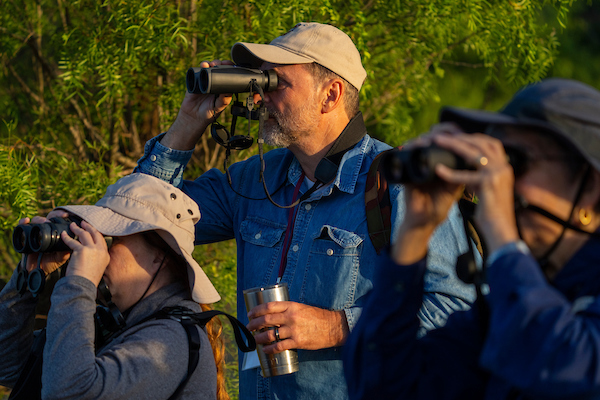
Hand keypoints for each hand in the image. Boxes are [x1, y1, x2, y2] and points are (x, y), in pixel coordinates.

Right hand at [18, 216, 69, 274]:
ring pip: (36, 220)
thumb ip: (66, 251)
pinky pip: (21, 227)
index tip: (67, 215)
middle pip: (49, 218)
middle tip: (61, 215)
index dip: (62, 216)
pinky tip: (26, 220)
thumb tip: (75, 244)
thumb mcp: (61, 257)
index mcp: (54, 235)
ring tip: (45, 221)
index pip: (58, 221)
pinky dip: (23, 222)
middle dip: (55, 214)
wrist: (37, 271)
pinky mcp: (24, 238)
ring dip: (40, 219)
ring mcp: (34, 234)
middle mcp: (44, 232)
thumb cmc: (49, 263)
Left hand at [61, 221, 109, 286]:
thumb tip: (88, 255)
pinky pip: (72, 241)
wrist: (83, 285)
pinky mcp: (82, 250)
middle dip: (89, 227)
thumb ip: (95, 259)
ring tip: (72, 225)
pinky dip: (66, 237)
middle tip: (83, 223)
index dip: (95, 233)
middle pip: (95, 234)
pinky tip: (63, 235)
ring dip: (77, 228)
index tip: (91, 230)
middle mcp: (101, 251)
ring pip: (84, 234)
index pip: (101, 240)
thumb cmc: (88, 280)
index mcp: (105, 256)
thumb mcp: (97, 268)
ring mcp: (92, 249)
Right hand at [161, 59, 233, 149]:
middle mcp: (214, 83)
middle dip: (219, 64)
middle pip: (218, 69)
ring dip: (210, 63)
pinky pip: (198, 72)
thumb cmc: (208, 113)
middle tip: (219, 64)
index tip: (230, 66)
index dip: (229, 69)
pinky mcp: (195, 81)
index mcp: (222, 88)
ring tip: (211, 64)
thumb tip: (230, 90)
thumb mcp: (219, 107)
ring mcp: (204, 81)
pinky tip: (203, 65)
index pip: (227, 75)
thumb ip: (224, 100)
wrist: (193, 118)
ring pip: (208, 68)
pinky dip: (201, 67)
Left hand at [246, 301, 348, 353]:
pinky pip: (279, 346)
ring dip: (259, 338)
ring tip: (255, 340)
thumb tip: (273, 315)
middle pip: (266, 320)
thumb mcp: (302, 308)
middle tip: (249, 328)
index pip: (269, 306)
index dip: (256, 310)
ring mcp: (294, 329)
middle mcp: (291, 316)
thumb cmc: (317, 317)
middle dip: (254, 324)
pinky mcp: (297, 341)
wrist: (333, 327)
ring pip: (270, 334)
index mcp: (292, 306)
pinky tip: (265, 350)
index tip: (250, 314)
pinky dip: (270, 348)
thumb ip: (288, 310)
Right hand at [392, 124, 465, 264]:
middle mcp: (426, 160)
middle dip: (441, 131)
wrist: (423, 221)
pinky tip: (421, 145)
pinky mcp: (404, 170)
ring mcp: (415, 164)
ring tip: (437, 137)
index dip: (452, 132)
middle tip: (451, 131)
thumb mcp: (454, 187)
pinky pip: (405, 153)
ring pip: (418, 141)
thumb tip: (477, 156)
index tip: (463, 132)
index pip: (444, 141)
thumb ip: (461, 173)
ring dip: (427, 137)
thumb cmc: (439, 207)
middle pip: (431, 136)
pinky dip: (412, 146)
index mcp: (439, 163)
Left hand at [433, 132, 519, 251]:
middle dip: (461, 137)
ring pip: (473, 153)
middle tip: (442, 136)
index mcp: (505, 167)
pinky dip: (451, 173)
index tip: (457, 135)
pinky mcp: (489, 185)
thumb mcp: (486, 188)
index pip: (491, 142)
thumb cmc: (490, 212)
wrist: (500, 230)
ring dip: (454, 146)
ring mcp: (498, 174)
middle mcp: (504, 167)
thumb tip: (463, 163)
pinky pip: (466, 175)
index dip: (473, 137)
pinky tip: (438, 170)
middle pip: (481, 142)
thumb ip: (478, 174)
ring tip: (438, 142)